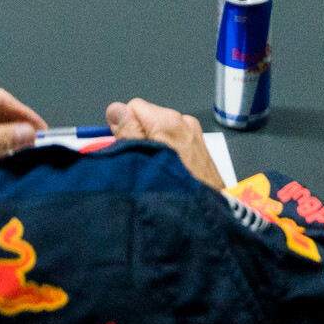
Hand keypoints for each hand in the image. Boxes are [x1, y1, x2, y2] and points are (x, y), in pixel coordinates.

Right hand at [103, 96, 227, 192]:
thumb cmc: (177, 192)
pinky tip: (169, 171)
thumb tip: (116, 110)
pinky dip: (168, 152)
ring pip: (160, 130)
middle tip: (143, 163)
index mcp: (169, 121)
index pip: (133, 107)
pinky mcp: (199, 146)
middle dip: (140, 137)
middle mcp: (184, 122)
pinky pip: (174, 141)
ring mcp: (194, 134)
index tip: (128, 148)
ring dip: (154, 146)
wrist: (207, 216)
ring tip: (157, 171)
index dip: (125, 128)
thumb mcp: (143, 162)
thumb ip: (128, 132)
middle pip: (147, 118)